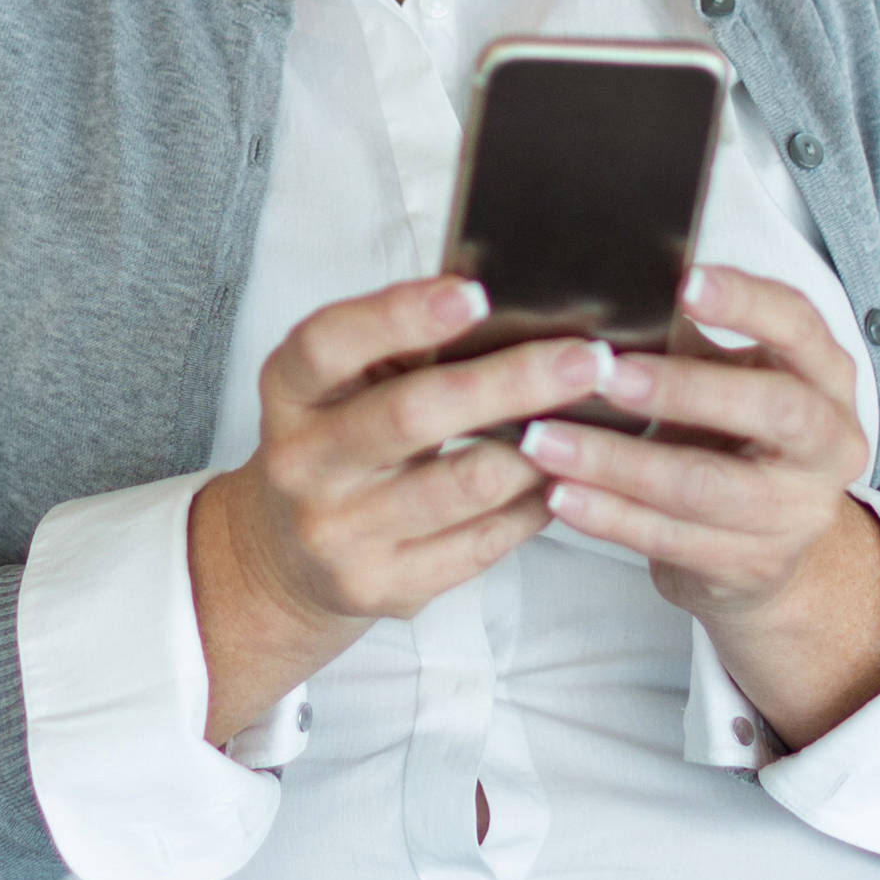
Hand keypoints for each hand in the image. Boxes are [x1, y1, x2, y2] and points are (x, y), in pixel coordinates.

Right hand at [188, 275, 611, 742]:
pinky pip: (483, 541)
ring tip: (593, 417)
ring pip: (464, 484)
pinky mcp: (382, 585)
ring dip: (540, 448)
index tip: (475, 294)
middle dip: (512, 381)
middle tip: (587, 359)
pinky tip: (562, 477)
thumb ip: (403, 345)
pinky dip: (534, 503)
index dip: (399, 315)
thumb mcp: (343, 385)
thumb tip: (514, 305)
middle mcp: (302, 462)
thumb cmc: (339, 443)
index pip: (330, 344)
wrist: (286, 559)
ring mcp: (339, 532)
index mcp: (290, 392)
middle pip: (414, 414)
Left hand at [523, 263, 879, 750]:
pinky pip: (672, 539)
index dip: (748, 302)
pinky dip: (610, 516)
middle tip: (605, 374)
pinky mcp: (752, 564)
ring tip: (546, 440)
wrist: (767, 546)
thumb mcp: (731, 379)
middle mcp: (829, 444)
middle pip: (773, 409)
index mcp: (827, 378)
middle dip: (683, 389)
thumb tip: (608, 289)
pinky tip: (561, 493)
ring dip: (617, 463)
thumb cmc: (736, 436)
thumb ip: (691, 340)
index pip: (799, 326)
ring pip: (705, 486)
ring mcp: (796, 512)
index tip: (685, 282)